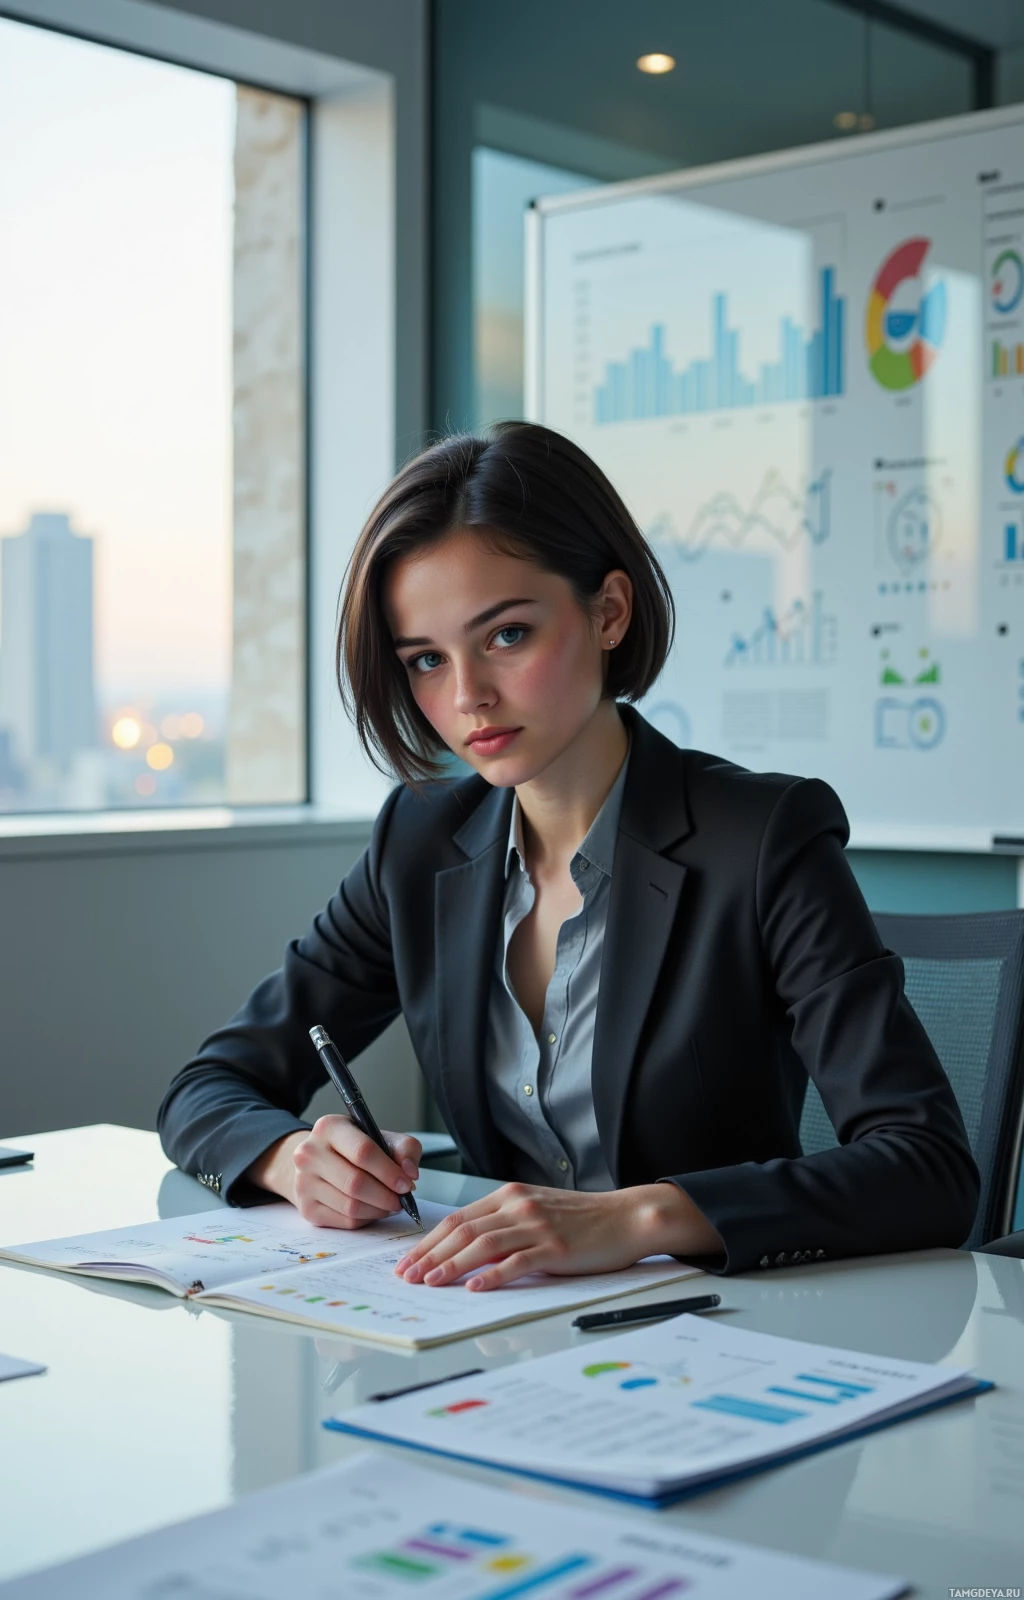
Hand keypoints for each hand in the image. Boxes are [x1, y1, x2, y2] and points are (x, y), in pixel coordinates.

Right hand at [249, 1117, 420, 1228]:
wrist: (318, 1162)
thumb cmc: (354, 1148)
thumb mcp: (380, 1137)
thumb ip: (404, 1148)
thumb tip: (410, 1173)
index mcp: (329, 1127)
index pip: (362, 1151)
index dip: (389, 1171)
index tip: (406, 1184)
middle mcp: (309, 1153)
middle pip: (355, 1183)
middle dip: (386, 1195)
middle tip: (401, 1199)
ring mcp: (304, 1182)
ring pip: (351, 1206)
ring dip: (378, 1210)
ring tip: (390, 1204)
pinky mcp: (306, 1208)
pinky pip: (345, 1221)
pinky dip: (366, 1219)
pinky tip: (373, 1209)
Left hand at [393, 1180, 718, 1290]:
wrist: (626, 1217)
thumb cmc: (583, 1219)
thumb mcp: (537, 1210)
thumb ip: (504, 1224)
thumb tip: (468, 1250)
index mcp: (510, 1196)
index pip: (458, 1219)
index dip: (430, 1241)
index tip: (409, 1261)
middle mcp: (519, 1206)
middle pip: (463, 1231)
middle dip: (430, 1255)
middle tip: (408, 1276)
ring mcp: (537, 1226)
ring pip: (482, 1245)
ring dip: (450, 1266)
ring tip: (429, 1283)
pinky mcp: (555, 1248)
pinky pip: (516, 1263)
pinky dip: (492, 1276)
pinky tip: (474, 1288)